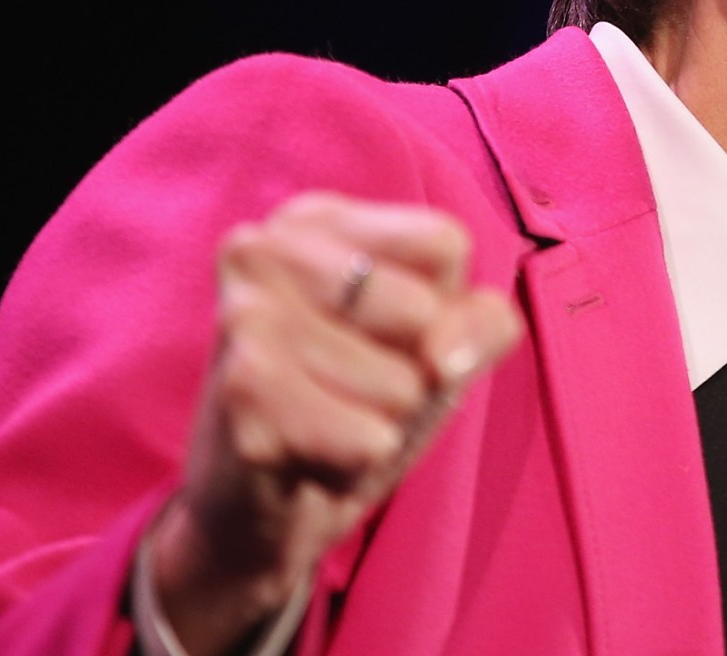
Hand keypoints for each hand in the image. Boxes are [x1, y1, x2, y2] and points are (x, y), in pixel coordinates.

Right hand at [147, 192, 523, 653]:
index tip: (382, 334)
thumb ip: (483, 323)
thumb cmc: (354, 403)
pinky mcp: (243, 393)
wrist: (262, 506)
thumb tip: (443, 354)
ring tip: (325, 422)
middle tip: (348, 387)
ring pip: (402, 386)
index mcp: (311, 219)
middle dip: (412, 372)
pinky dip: (357, 467)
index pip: (443, 243)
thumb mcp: (440, 345)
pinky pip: (371, 441)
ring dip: (381, 426)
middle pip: (423, 313)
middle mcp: (263, 248)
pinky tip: (307, 461)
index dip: (441, 309)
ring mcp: (245, 316)